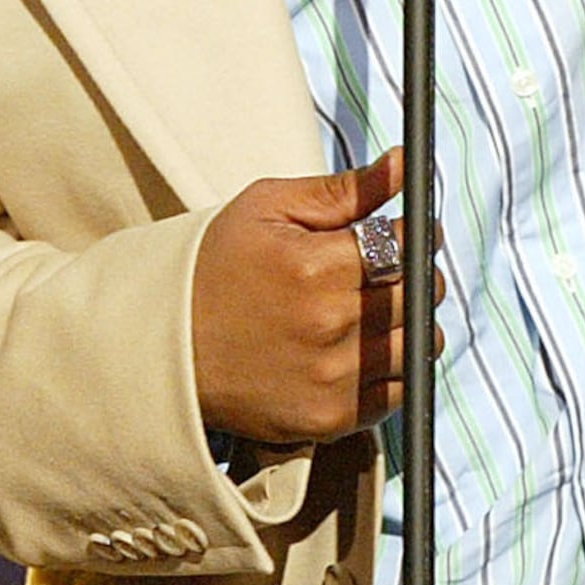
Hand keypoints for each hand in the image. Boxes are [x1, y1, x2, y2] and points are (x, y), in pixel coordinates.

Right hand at [191, 147, 422, 447]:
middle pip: (419, 294)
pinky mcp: (332, 419)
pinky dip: (391, 368)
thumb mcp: (266, 208)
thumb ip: (344, 189)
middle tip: (384, 270)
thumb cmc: (213, 269)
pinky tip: (358, 349)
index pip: (404, 245)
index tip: (399, 234)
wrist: (165, 349)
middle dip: (413, 274)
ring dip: (408, 323)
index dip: (411, 233)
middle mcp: (329, 326)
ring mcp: (332, 379)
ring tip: (371, 311)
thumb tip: (406, 165)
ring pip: (419, 344)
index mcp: (312, 266)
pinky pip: (398, 391)